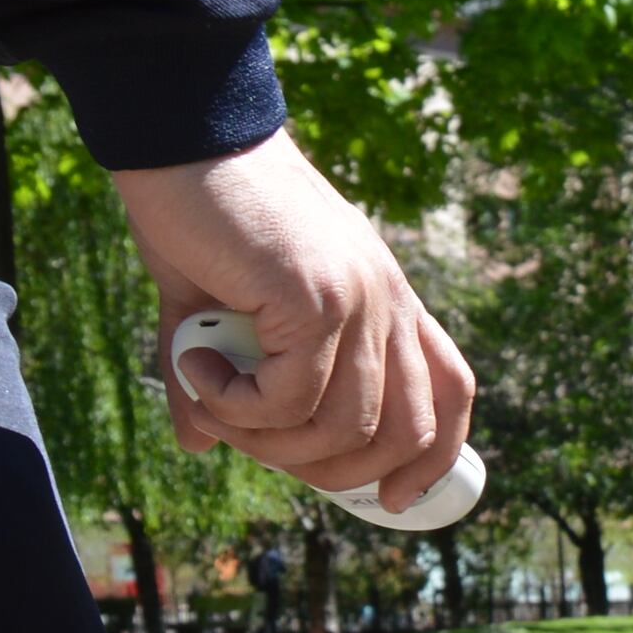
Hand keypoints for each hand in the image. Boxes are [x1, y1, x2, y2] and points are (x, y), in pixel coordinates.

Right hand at [109, 127, 475, 509]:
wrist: (182, 132)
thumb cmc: (199, 212)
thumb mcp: (213, 308)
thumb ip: (216, 379)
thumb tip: (198, 443)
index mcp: (386, 299)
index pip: (451, 391)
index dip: (435, 458)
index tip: (394, 501)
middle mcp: (388, 300)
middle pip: (406, 432)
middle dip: (334, 473)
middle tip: (255, 444)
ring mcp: (360, 298)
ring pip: (345, 428)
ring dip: (270, 441)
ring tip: (213, 400)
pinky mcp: (317, 297)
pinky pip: (291, 398)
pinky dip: (238, 407)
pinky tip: (197, 368)